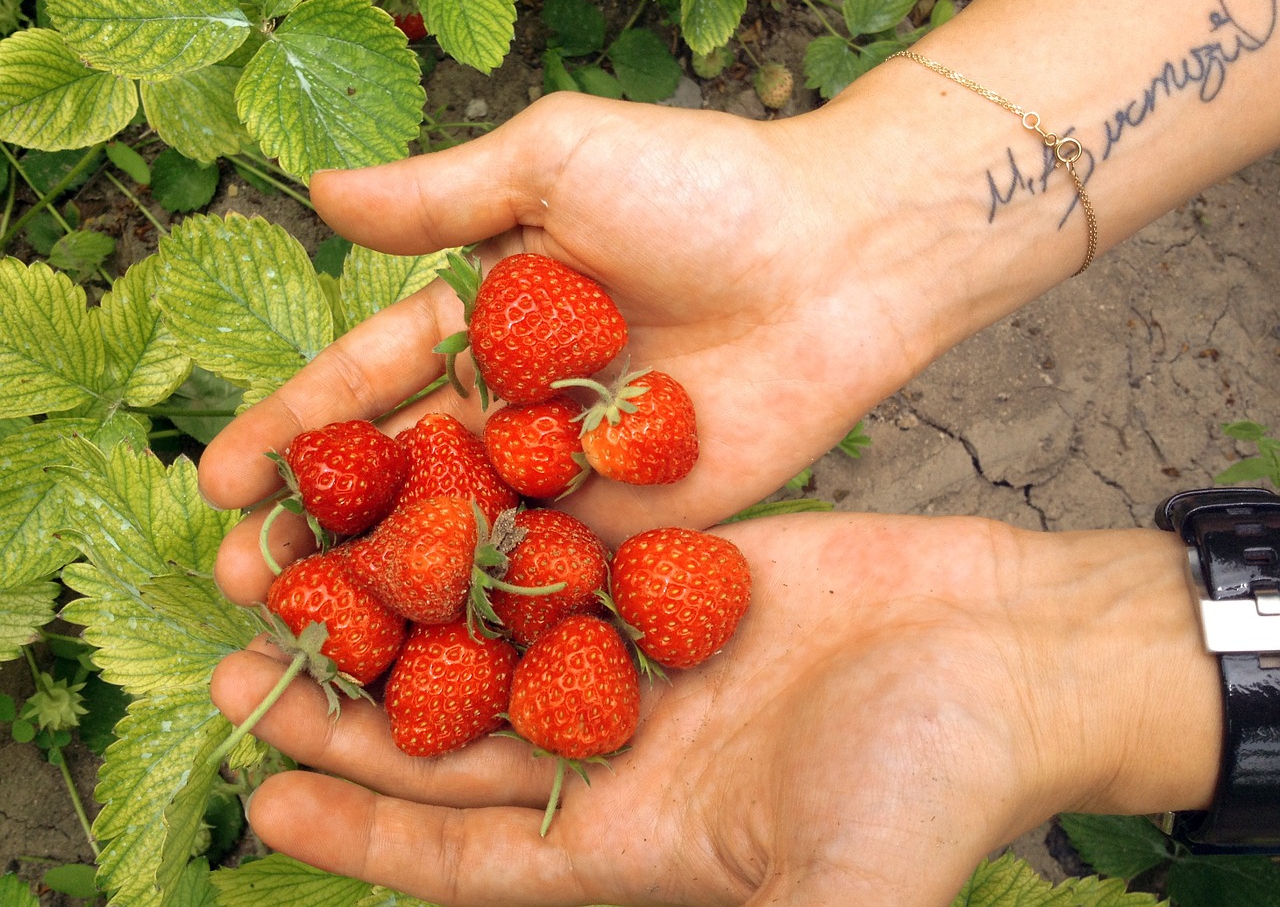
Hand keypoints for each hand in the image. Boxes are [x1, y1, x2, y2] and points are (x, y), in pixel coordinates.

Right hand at [198, 87, 1013, 602]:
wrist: (837, 257)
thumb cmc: (699, 189)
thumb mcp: (556, 161)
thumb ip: (442, 196)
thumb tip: (316, 195)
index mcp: (489, 319)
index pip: (371, 383)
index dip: (297, 429)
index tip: (222, 479)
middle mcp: (522, 404)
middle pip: (404, 476)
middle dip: (320, 525)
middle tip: (241, 577)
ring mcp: (576, 472)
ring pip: (466, 536)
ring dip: (386, 584)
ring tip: (302, 629)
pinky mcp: (639, 523)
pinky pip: (554, 572)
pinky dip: (491, 614)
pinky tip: (427, 659)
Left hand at [210, 512, 1220, 906]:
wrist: (1016, 651)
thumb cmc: (935, 781)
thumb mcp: (836, 899)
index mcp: (632, 837)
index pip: (460, 852)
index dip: (359, 836)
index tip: (261, 803)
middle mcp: (620, 744)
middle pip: (449, 732)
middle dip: (344, 704)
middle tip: (233, 664)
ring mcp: (644, 648)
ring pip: (486, 631)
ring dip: (395, 606)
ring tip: (293, 567)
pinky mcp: (675, 567)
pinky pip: (560, 549)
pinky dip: (490, 530)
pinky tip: (419, 492)